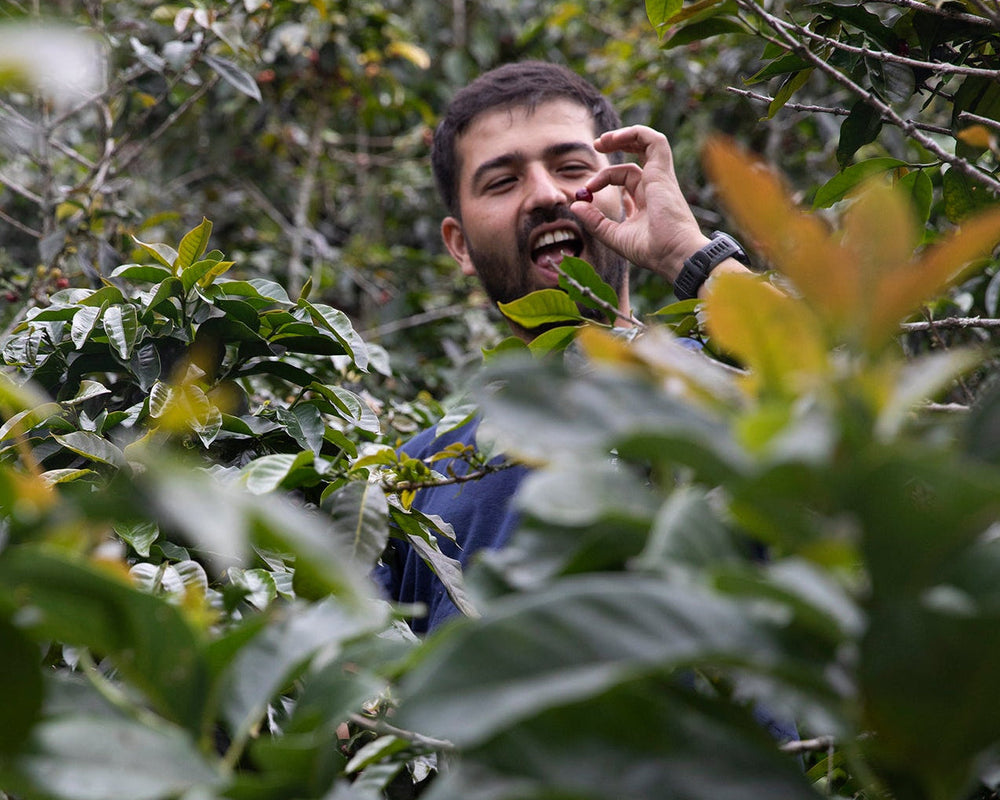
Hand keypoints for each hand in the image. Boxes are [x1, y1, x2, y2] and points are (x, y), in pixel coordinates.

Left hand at [570, 125, 709, 282]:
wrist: (673, 253)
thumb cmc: (650, 250)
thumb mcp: (613, 235)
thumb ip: (594, 220)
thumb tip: (574, 206)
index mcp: (647, 201)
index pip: (625, 179)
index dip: (603, 180)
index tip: (587, 191)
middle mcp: (655, 186)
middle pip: (639, 156)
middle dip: (617, 146)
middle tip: (596, 145)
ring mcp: (660, 177)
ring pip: (647, 144)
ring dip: (625, 136)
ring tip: (602, 140)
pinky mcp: (662, 171)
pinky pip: (654, 140)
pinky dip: (636, 133)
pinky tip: (615, 138)